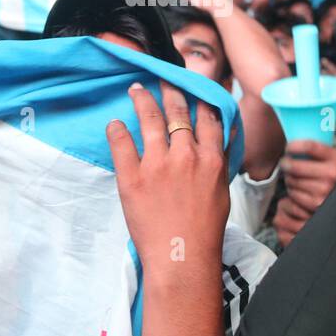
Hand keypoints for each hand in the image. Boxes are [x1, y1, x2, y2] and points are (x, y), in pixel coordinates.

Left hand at [105, 81, 229, 274]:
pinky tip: (115, 123)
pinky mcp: (132, 176)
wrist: (182, 257)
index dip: (200, 99)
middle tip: (163, 79)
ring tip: (136, 90)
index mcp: (211, 159)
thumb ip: (218, 163)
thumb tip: (218, 143)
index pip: (207, 117)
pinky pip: (122, 143)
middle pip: (178, 112)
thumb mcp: (221, 192)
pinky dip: (117, 130)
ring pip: (151, 119)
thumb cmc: (204, 231)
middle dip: (171, 91)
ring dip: (143, 100)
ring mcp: (157, 164)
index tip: (193, 88)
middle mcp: (186, 155)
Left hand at [274, 139, 335, 247]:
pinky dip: (292, 193)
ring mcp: (324, 190)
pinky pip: (293, 196)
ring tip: (295, 178)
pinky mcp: (316, 204)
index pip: (309, 146)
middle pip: (295, 166)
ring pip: (292, 181)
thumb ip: (320, 150)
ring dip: (289, 179)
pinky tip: (298, 190)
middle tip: (285, 163)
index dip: (294, 146)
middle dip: (286, 164)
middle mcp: (332, 174)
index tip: (288, 147)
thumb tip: (296, 144)